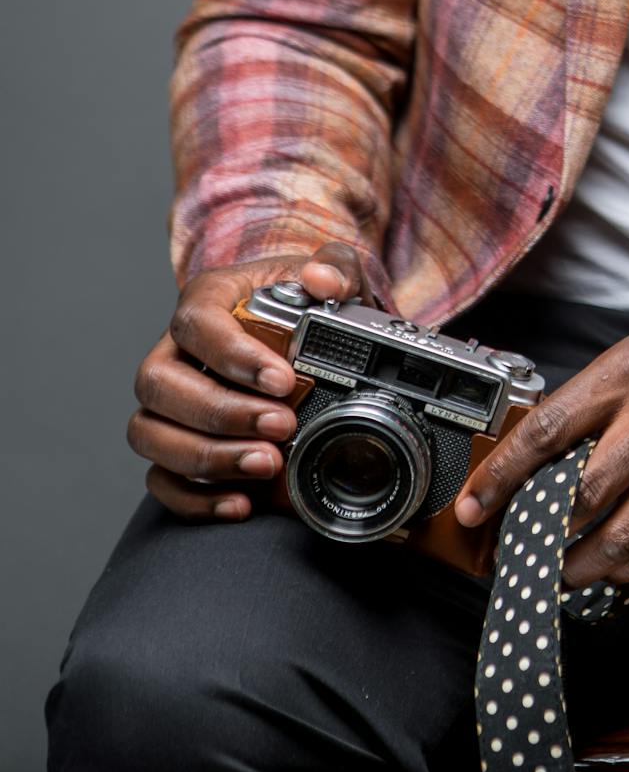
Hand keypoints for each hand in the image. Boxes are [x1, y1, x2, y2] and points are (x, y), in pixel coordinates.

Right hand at [129, 242, 369, 520]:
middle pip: (159, 384)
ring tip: (268, 464)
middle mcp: (175, 352)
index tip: (283, 380)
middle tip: (282, 425)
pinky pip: (161, 478)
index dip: (232, 355)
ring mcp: (170, 402)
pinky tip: (242, 504)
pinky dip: (195, 498)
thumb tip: (324, 279)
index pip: (196, 323)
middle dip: (220, 412)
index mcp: (207, 302)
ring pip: (149, 433)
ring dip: (206, 456)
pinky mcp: (178, 444)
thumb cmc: (308, 301)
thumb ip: (336, 267)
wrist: (304, 329)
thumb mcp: (334, 274)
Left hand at [454, 292, 628, 587]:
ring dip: (578, 567)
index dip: (500, 478)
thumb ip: (597, 396)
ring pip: (622, 536)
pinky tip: (610, 567)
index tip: (473, 508)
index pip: (547, 432)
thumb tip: (540, 452)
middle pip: (580, 497)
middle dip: (535, 535)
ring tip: (556, 573)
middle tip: (512, 551)